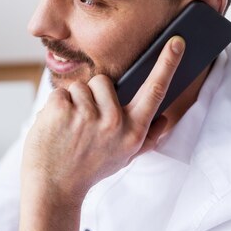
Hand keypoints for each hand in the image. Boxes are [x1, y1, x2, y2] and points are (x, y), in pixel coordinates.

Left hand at [21, 36, 184, 206]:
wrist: (53, 188)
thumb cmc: (88, 169)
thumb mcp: (123, 158)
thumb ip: (146, 138)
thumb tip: (167, 120)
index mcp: (133, 132)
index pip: (155, 91)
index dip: (167, 64)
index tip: (176, 42)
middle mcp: (114, 122)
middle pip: (104, 81)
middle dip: (92, 95)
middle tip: (84, 124)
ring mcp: (88, 116)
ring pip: (81, 86)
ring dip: (72, 103)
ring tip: (69, 130)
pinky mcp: (63, 110)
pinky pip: (60, 92)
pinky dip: (55, 107)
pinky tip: (55, 128)